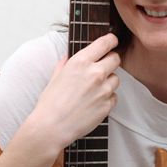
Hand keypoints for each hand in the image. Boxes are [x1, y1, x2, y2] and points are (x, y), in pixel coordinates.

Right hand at [28, 33, 120, 148]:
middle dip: (110, 60)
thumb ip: (66, 63)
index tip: (112, 41)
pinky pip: (114, 96)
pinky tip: (94, 101)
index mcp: (81, 62)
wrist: (52, 126)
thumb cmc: (50, 102)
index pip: (105, 43)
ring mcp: (103, 90)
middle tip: (102, 67)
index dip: (111, 40)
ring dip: (108, 81)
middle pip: (115, 59)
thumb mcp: (55, 76)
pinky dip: (107, 97)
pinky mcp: (107, 105)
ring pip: (116, 78)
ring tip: (94, 89)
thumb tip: (69, 57)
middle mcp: (95, 73)